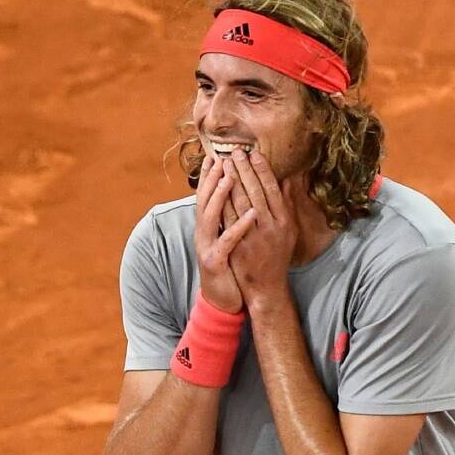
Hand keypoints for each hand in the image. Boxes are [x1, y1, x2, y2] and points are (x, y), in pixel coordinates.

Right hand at [194, 154, 256, 312]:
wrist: (221, 300)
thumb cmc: (228, 267)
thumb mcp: (227, 239)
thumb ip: (230, 218)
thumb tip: (238, 198)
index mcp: (207, 227)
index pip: (206, 196)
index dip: (209, 176)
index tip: (217, 154)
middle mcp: (203, 234)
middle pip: (205, 200)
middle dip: (213, 177)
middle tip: (223, 156)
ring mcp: (207, 247)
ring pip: (211, 216)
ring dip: (221, 195)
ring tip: (231, 175)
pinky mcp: (215, 261)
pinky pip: (228, 241)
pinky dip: (239, 226)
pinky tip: (252, 214)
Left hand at [221, 149, 297, 307]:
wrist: (266, 286)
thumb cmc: (278, 254)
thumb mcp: (290, 229)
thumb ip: (288, 202)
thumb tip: (290, 176)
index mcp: (284, 220)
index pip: (272, 189)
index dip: (263, 170)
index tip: (254, 153)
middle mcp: (270, 226)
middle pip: (256, 192)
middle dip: (245, 170)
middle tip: (235, 151)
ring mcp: (253, 236)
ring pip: (241, 204)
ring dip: (231, 181)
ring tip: (224, 163)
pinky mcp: (238, 245)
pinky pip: (228, 220)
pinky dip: (222, 202)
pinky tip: (215, 188)